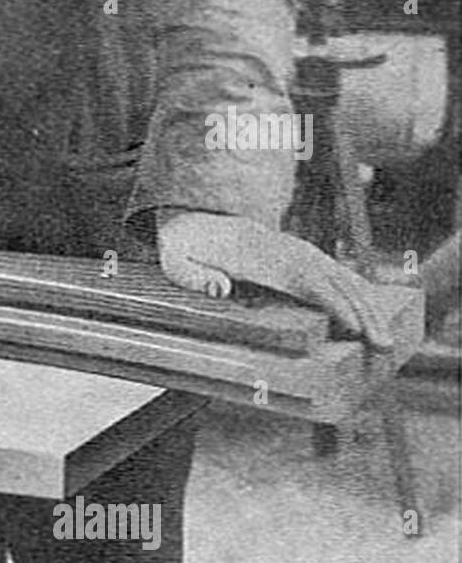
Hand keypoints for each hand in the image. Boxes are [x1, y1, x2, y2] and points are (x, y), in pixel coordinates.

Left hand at [156, 209, 392, 349]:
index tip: (351, 325)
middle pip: (335, 281)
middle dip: (363, 312)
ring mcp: (297, 254)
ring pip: (343, 279)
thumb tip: (223, 290)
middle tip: (384, 344)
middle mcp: (287, 253)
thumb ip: (193, 275)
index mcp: (261, 256)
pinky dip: (359, 294)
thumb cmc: (184, 245)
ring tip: (387, 340)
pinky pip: (336, 277)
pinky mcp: (300, 260)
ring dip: (369, 307)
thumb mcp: (175, 259)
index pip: (306, 279)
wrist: (194, 218)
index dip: (332, 302)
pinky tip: (376, 315)